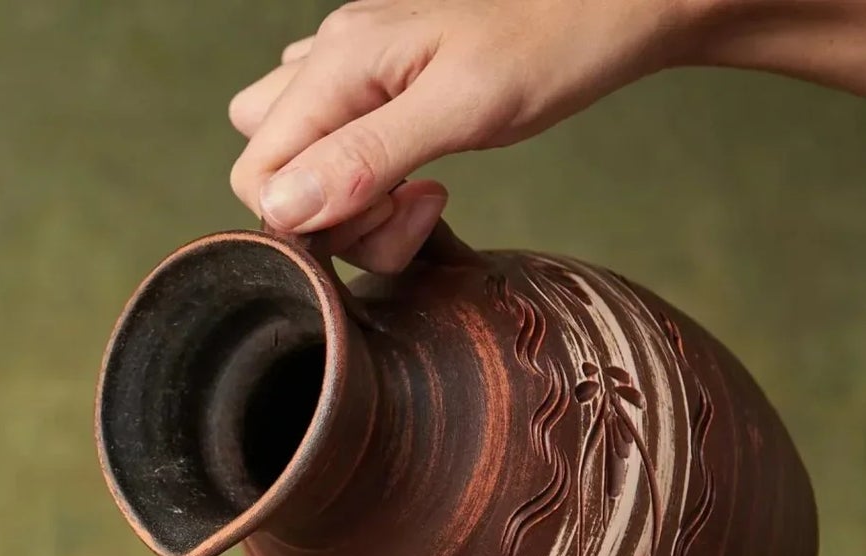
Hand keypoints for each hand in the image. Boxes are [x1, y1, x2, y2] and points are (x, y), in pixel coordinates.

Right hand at [228, 0, 696, 271]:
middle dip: (337, 217)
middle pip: (272, 171)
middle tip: (418, 207)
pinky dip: (368, 176)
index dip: (313, 223)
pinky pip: (335, 141)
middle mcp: (329, 60)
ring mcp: (352, 69)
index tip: (394, 216)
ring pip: (300, 160)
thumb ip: (367, 156)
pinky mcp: (381, 82)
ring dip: (351, 201)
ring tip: (422, 190)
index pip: (257, 176)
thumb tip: (284, 210)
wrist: (608, 9)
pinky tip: (420, 170)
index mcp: (336, 63)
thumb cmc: (549, 48)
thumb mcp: (462, 108)